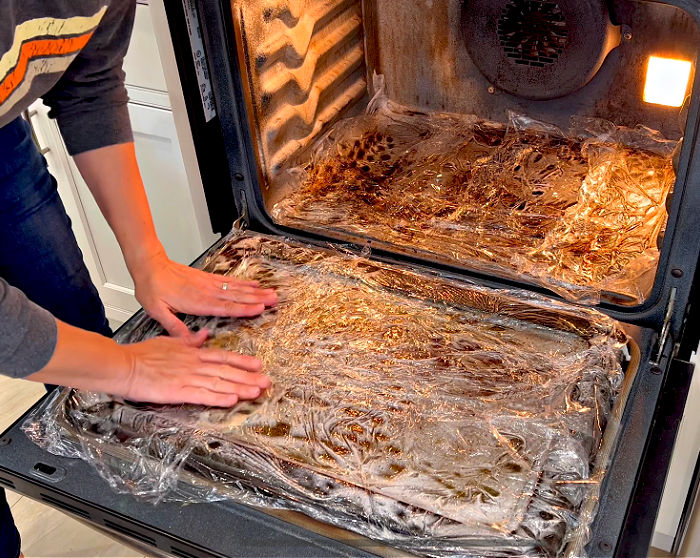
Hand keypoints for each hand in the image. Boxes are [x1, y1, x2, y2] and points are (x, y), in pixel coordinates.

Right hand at [121, 329, 270, 405]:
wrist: (123, 364)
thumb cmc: (142, 355)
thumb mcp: (169, 341)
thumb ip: (190, 340)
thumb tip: (204, 335)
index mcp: (192, 353)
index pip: (223, 357)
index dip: (242, 361)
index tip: (258, 365)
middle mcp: (195, 364)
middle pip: (227, 371)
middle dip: (249, 377)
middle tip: (267, 382)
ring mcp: (188, 378)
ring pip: (219, 383)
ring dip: (240, 388)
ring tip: (257, 391)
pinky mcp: (178, 391)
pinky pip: (203, 395)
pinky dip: (218, 397)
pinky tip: (232, 400)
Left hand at [132, 252, 277, 337]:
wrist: (150, 264)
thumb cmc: (152, 287)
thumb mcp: (156, 310)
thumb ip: (173, 326)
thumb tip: (187, 340)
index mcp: (196, 302)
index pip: (225, 307)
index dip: (244, 309)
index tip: (259, 309)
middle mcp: (206, 292)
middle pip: (237, 297)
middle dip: (257, 299)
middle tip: (275, 300)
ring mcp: (209, 284)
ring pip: (236, 289)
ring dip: (255, 291)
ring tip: (271, 293)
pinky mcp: (208, 278)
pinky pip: (229, 282)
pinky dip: (243, 283)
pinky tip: (253, 285)